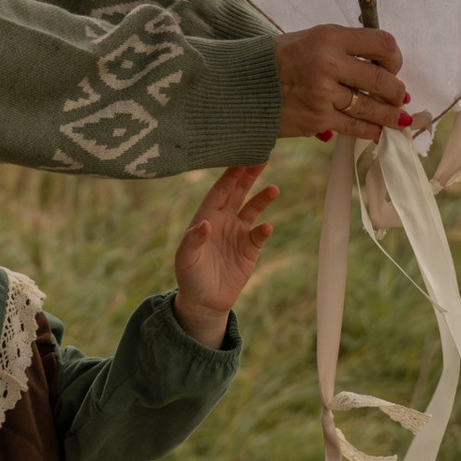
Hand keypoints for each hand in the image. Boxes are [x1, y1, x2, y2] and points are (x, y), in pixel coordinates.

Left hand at [174, 166, 277, 345]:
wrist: (204, 302)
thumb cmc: (189, 276)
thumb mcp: (186, 258)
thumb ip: (193, 240)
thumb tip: (205, 223)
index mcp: (206, 217)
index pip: (219, 191)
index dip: (229, 175)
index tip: (240, 158)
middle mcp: (223, 221)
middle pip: (237, 193)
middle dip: (248, 176)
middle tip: (261, 158)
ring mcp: (238, 234)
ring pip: (252, 209)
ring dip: (262, 199)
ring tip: (274, 189)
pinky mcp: (250, 250)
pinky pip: (259, 235)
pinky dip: (263, 230)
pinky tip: (266, 227)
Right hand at [275, 25, 408, 144]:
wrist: (239, 86)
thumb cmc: (276, 60)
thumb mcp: (310, 39)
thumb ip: (344, 48)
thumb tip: (380, 66)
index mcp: (329, 37)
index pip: (382, 44)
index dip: (394, 58)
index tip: (392, 66)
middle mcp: (328, 63)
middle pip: (382, 80)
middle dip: (396, 91)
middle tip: (398, 96)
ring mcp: (323, 94)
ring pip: (372, 107)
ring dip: (390, 115)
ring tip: (398, 118)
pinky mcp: (317, 120)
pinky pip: (355, 127)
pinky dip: (371, 130)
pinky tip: (378, 131)